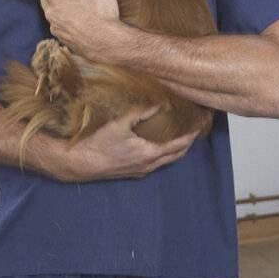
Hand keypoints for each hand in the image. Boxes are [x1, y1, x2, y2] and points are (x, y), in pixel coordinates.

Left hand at [39, 0, 121, 59]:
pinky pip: (64, 30)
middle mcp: (51, 15)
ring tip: (78, 6)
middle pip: (47, 1)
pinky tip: (83, 22)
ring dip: (63, 11)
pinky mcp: (66, 42)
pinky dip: (71, 25)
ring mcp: (58, 30)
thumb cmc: (100, 11)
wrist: (108, 43)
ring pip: (55, 16)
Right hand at [42, 106, 198, 181]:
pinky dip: (162, 156)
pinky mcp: (132, 173)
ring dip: (174, 151)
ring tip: (179, 138)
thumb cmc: (98, 143)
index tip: (199, 127)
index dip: (190, 136)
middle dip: (186, 144)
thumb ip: (140, 112)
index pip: (178, 145)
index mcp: (149, 153)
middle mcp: (148, 165)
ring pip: (165, 162)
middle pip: (176, 156)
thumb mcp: (120, 123)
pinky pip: (154, 165)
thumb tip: (159, 104)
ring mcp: (140, 171)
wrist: (79, 163)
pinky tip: (157, 147)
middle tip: (193, 132)